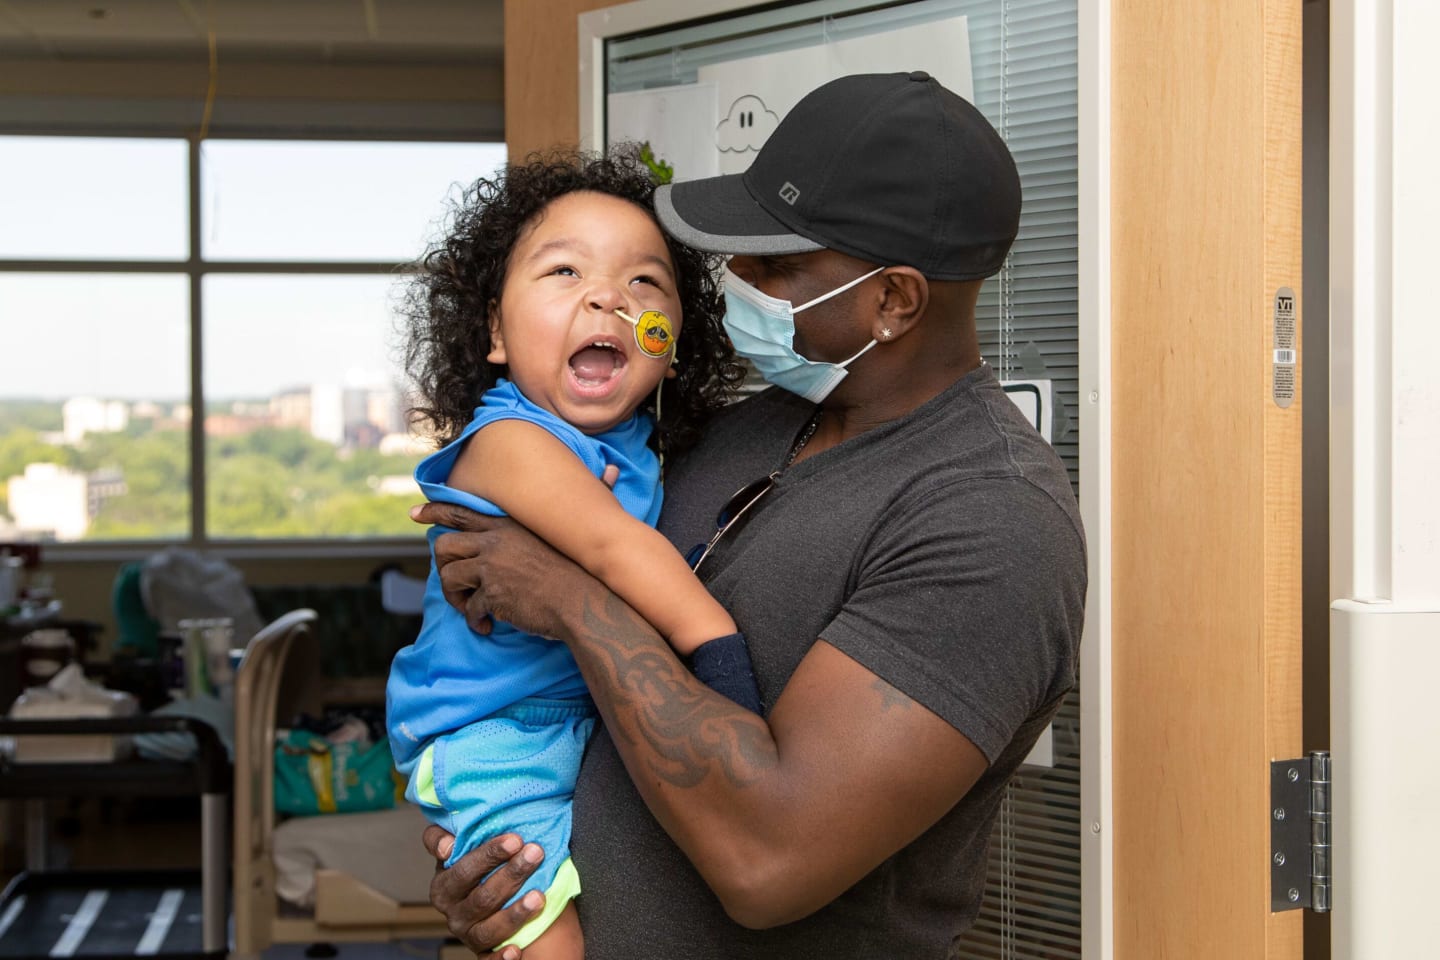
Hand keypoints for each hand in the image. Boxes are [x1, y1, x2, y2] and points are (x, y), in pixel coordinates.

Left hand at [409, 502, 592, 639]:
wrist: (585, 602)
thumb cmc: (583, 568)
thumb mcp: (573, 528)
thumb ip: (580, 501)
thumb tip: (612, 469)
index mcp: (508, 525)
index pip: (460, 512)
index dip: (434, 512)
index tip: (414, 515)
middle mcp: (495, 542)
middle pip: (443, 546)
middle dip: (443, 567)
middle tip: (457, 585)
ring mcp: (492, 567)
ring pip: (448, 578)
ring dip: (455, 597)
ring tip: (472, 609)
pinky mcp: (493, 594)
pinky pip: (469, 608)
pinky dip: (475, 621)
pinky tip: (488, 626)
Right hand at [424, 825, 546, 959]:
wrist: (496, 894)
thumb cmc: (482, 866)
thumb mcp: (464, 846)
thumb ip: (448, 837)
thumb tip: (446, 845)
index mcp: (444, 886)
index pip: (463, 870)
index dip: (487, 855)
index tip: (515, 840)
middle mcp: (454, 913)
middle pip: (482, 897)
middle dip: (511, 874)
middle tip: (536, 853)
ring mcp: (468, 935)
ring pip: (489, 928)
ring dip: (514, 913)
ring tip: (539, 896)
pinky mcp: (483, 953)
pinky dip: (501, 958)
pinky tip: (516, 950)